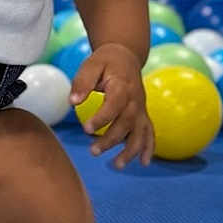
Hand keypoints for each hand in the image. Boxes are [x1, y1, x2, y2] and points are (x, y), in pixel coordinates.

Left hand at [70, 43, 154, 168]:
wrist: (126, 56)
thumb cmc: (105, 62)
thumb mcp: (90, 65)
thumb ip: (81, 82)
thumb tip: (72, 101)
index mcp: (122, 86)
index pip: (114, 105)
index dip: (102, 118)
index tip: (85, 128)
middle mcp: (135, 100)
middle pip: (126, 123)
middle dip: (111, 140)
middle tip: (93, 151)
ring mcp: (141, 109)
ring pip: (140, 132)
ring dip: (131, 150)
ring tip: (117, 165)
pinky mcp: (143, 115)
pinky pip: (149, 132)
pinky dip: (149, 148)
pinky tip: (144, 163)